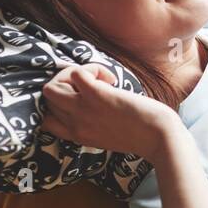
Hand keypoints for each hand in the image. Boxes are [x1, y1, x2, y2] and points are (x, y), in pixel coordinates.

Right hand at [40, 62, 178, 161]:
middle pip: (47, 99)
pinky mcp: (98, 95)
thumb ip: (92, 126)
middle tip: (91, 86)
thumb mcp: (107, 137)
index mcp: (78, 136)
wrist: (160, 138)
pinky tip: (111, 79)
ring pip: (51, 87)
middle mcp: (76, 125)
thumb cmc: (141, 135)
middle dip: (65, 86)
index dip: (58, 105)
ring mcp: (84, 110)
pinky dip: (92, 69)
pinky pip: (77, 73)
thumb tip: (90, 102)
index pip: (47, 120)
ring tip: (98, 81)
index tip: (81, 101)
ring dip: (71, 77)